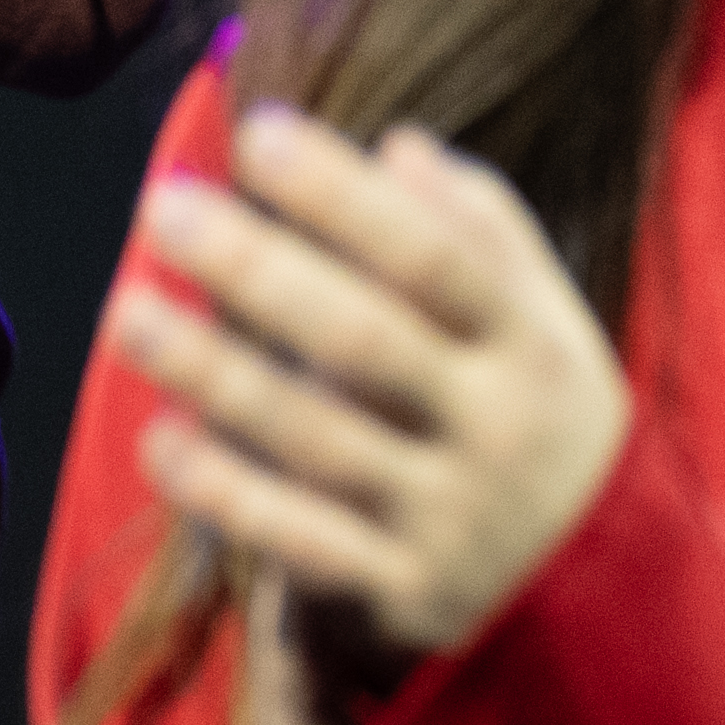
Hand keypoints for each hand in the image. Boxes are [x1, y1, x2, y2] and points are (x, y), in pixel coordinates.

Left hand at [108, 102, 639, 663]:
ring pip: (315, 438)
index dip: (342, 196)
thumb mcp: (545, 319)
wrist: (598, 592)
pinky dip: (227, 491)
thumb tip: (394, 148)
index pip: (433, 256)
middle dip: (260, 269)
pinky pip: (300, 540)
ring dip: (214, 374)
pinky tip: (160, 439)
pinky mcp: (399, 592)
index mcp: (531, 342)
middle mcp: (492, 426)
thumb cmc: (542, 416)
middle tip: (164, 204)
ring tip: (127, 310)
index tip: (255, 132)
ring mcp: (445, 514)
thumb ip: (482, 228)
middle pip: (364, 340)